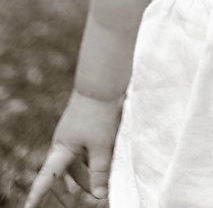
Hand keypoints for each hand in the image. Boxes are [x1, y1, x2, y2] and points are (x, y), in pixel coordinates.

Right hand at [25, 90, 122, 207]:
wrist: (102, 85)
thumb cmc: (98, 115)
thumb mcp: (101, 147)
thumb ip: (99, 172)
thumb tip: (99, 196)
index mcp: (61, 150)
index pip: (45, 179)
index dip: (36, 196)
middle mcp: (64, 143)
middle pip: (63, 174)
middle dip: (69, 191)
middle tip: (76, 204)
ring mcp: (74, 134)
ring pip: (77, 163)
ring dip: (86, 176)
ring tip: (102, 188)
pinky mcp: (85, 127)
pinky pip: (86, 150)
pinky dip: (93, 161)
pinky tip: (108, 165)